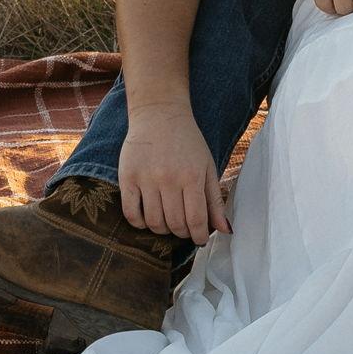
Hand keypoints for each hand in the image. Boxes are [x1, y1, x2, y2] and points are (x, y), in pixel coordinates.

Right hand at [117, 101, 229, 243]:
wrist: (159, 114)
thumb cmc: (188, 141)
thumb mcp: (208, 166)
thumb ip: (215, 200)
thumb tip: (225, 230)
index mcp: (192, 176)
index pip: (196, 220)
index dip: (198, 236)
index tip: (199, 240)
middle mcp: (169, 179)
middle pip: (175, 224)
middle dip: (182, 233)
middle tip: (184, 229)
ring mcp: (146, 178)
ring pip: (154, 222)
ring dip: (162, 229)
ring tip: (168, 222)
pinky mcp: (127, 177)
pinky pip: (131, 213)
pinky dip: (140, 223)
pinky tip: (148, 218)